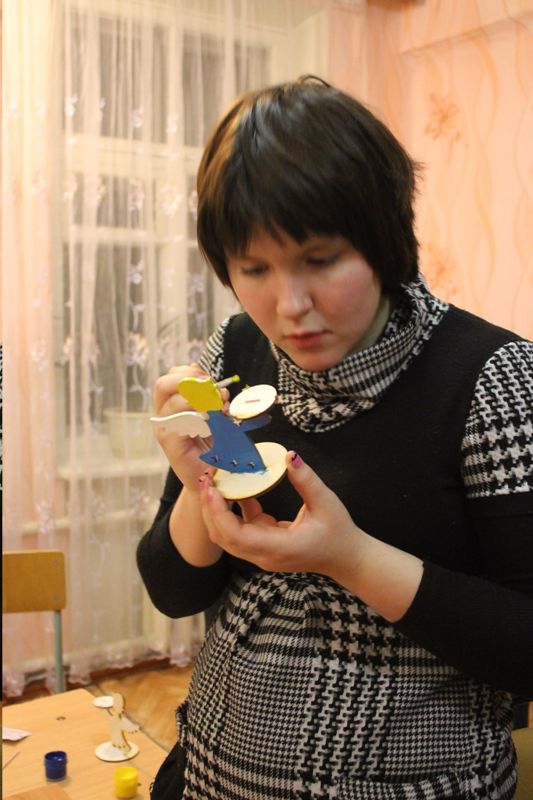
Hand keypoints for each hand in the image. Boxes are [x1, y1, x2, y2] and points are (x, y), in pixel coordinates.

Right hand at [153, 363, 227, 490]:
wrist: (212, 477)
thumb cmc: (214, 445)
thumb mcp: (217, 416)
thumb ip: (214, 400)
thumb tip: (219, 387)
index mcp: (171, 403)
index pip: (172, 375)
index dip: (191, 371)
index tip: (211, 379)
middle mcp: (163, 414)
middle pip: (163, 384)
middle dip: (189, 379)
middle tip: (211, 387)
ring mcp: (164, 429)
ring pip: (173, 401)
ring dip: (200, 399)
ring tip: (219, 409)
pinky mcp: (169, 444)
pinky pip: (182, 422)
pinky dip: (200, 418)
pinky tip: (213, 424)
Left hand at [199, 451, 364, 576]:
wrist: (348, 559)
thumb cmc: (340, 533)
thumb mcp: (326, 503)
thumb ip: (306, 480)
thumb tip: (290, 456)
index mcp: (277, 548)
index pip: (235, 535)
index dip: (218, 512)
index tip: (212, 488)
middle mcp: (264, 555)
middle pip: (222, 537)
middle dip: (209, 508)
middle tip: (207, 478)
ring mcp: (262, 553)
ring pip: (227, 536)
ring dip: (217, 511)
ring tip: (215, 482)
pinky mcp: (265, 546)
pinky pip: (241, 530)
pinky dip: (234, 512)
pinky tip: (238, 490)